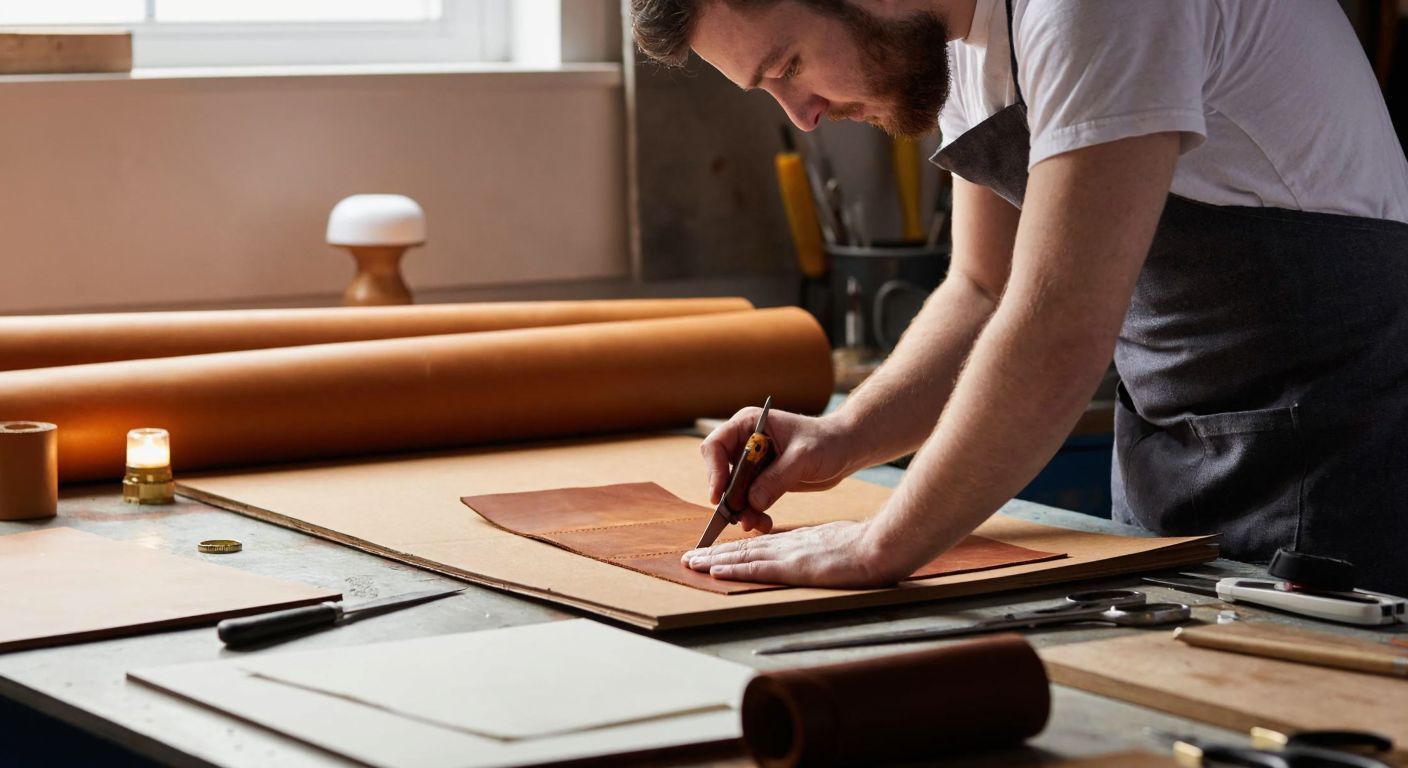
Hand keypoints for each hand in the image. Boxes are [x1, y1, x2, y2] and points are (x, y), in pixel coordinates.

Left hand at [681, 520, 895, 587]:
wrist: (882, 546)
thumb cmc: (869, 546)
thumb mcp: (840, 543)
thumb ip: (822, 548)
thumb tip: (816, 554)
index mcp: (800, 541)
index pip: (760, 545)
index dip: (734, 549)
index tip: (714, 552)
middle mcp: (789, 545)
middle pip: (744, 548)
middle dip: (714, 553)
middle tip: (689, 558)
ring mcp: (790, 555)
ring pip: (743, 555)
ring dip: (714, 560)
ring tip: (692, 563)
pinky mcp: (794, 567)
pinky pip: (757, 568)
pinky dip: (734, 568)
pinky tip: (716, 571)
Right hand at [701, 408, 858, 532]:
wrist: (845, 449)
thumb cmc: (826, 441)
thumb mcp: (802, 457)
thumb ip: (777, 478)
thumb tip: (751, 502)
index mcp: (749, 424)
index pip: (716, 445)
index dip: (714, 471)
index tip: (719, 495)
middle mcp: (745, 443)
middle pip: (721, 472)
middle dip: (729, 497)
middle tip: (739, 517)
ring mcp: (753, 463)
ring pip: (734, 491)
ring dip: (741, 510)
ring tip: (754, 524)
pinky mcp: (763, 481)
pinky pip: (749, 500)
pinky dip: (753, 513)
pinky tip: (764, 523)